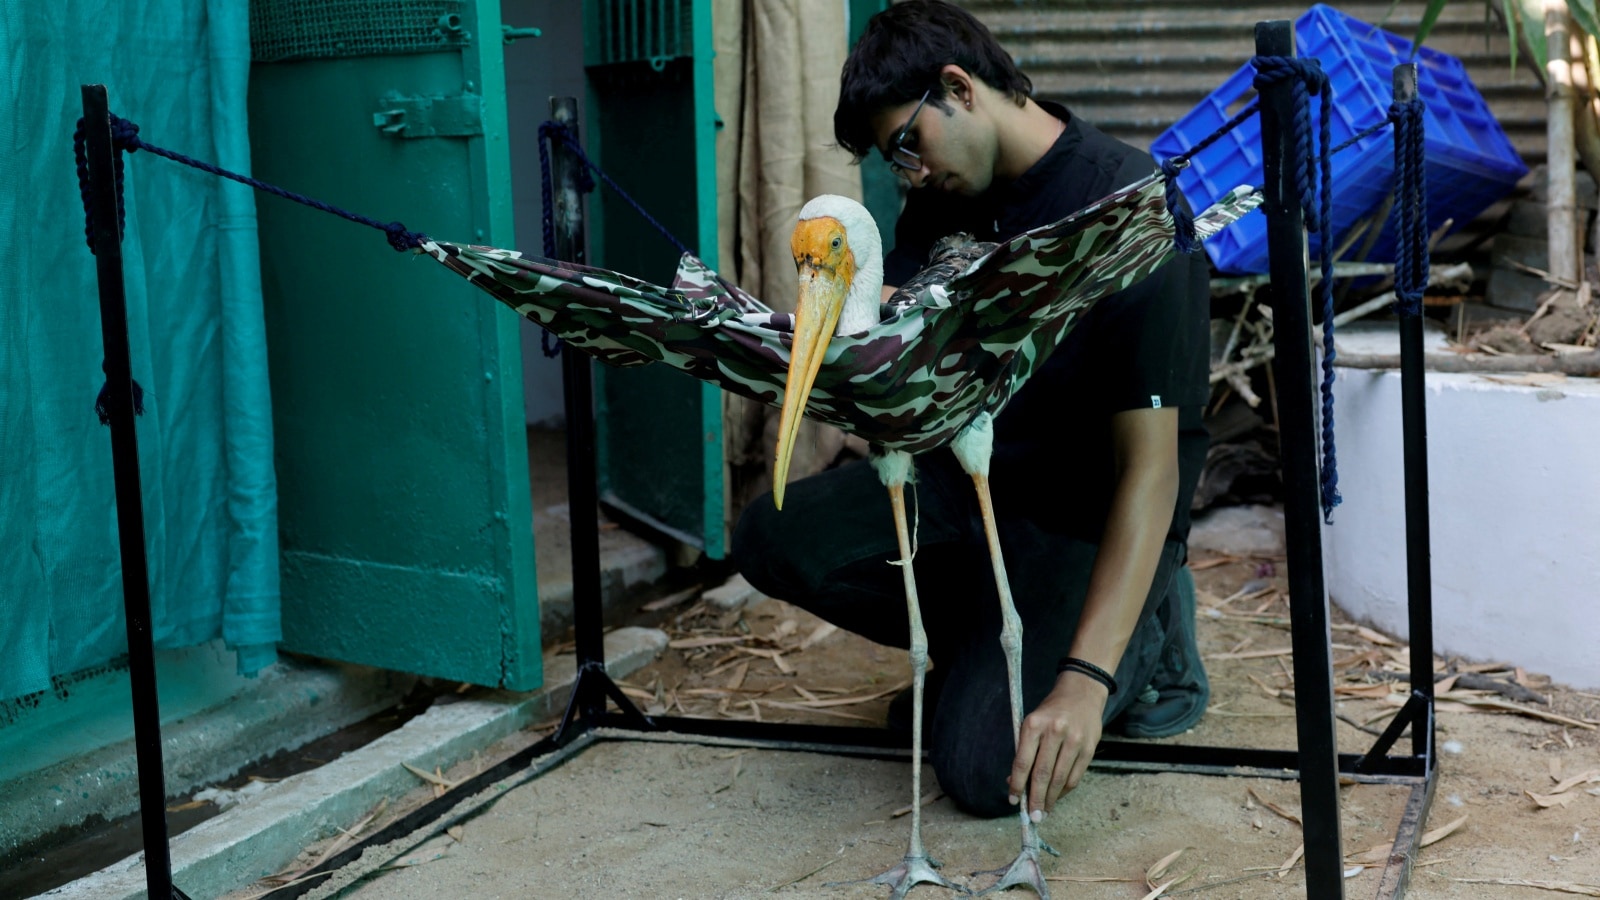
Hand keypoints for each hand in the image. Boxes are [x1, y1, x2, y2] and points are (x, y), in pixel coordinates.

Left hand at [1007, 672, 1108, 818]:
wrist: (1081, 694)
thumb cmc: (1050, 712)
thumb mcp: (1032, 724)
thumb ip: (1024, 752)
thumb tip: (1015, 783)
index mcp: (1034, 724)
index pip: (1023, 762)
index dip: (1018, 785)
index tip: (1013, 801)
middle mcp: (1054, 731)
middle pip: (1042, 774)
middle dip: (1036, 799)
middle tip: (1032, 816)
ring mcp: (1074, 740)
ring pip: (1060, 779)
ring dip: (1051, 799)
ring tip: (1044, 811)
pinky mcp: (1089, 748)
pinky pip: (1075, 777)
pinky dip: (1064, 791)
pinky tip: (1057, 797)